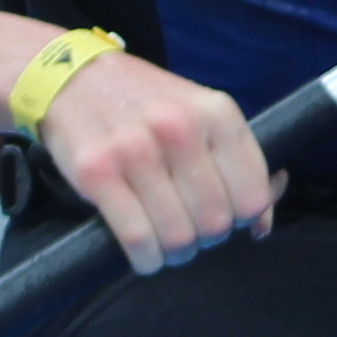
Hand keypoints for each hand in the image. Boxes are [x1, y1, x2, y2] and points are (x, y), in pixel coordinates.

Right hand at [38, 50, 280, 272]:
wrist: (74, 77)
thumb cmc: (146, 103)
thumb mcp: (202, 113)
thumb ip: (238, 161)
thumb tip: (262, 223)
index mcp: (217, 113)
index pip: (252, 195)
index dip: (244, 221)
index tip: (229, 221)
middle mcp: (180, 129)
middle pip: (216, 221)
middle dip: (207, 239)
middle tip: (192, 232)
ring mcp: (136, 150)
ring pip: (179, 236)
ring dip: (177, 253)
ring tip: (168, 244)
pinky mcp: (98, 173)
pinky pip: (138, 239)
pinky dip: (147, 259)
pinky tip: (146, 253)